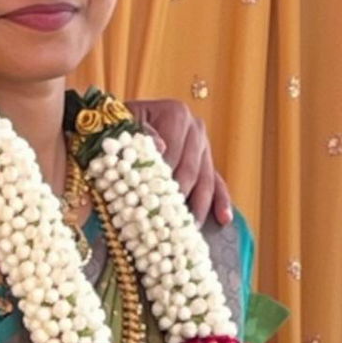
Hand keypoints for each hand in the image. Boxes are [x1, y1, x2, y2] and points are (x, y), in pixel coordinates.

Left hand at [126, 98, 231, 226]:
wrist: (121, 124)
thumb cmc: (118, 127)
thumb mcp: (120, 124)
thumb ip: (139, 133)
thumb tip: (161, 147)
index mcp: (176, 113)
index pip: (173, 151)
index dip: (164, 176)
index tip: (154, 200)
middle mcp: (195, 127)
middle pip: (191, 168)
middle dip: (181, 197)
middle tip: (170, 221)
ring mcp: (204, 146)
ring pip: (206, 180)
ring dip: (199, 206)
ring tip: (191, 228)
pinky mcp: (207, 162)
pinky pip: (217, 183)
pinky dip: (221, 202)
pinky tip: (223, 219)